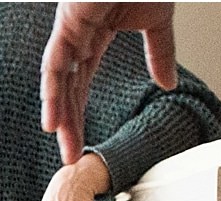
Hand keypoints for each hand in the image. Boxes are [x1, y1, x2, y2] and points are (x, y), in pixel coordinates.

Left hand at [41, 2, 176, 166]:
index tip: (82, 147)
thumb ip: (161, 53)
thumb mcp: (158, 20)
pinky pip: (55, 63)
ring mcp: (70, 28)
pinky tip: (52, 120)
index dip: (80, 114)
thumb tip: (168, 85)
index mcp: (94, 35)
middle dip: (69, 124)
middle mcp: (77, 34)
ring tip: (65, 148)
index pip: (81, 83)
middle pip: (67, 88)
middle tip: (71, 159)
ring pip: (59, 81)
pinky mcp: (68, 21)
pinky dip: (52, 92)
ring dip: (61, 116)